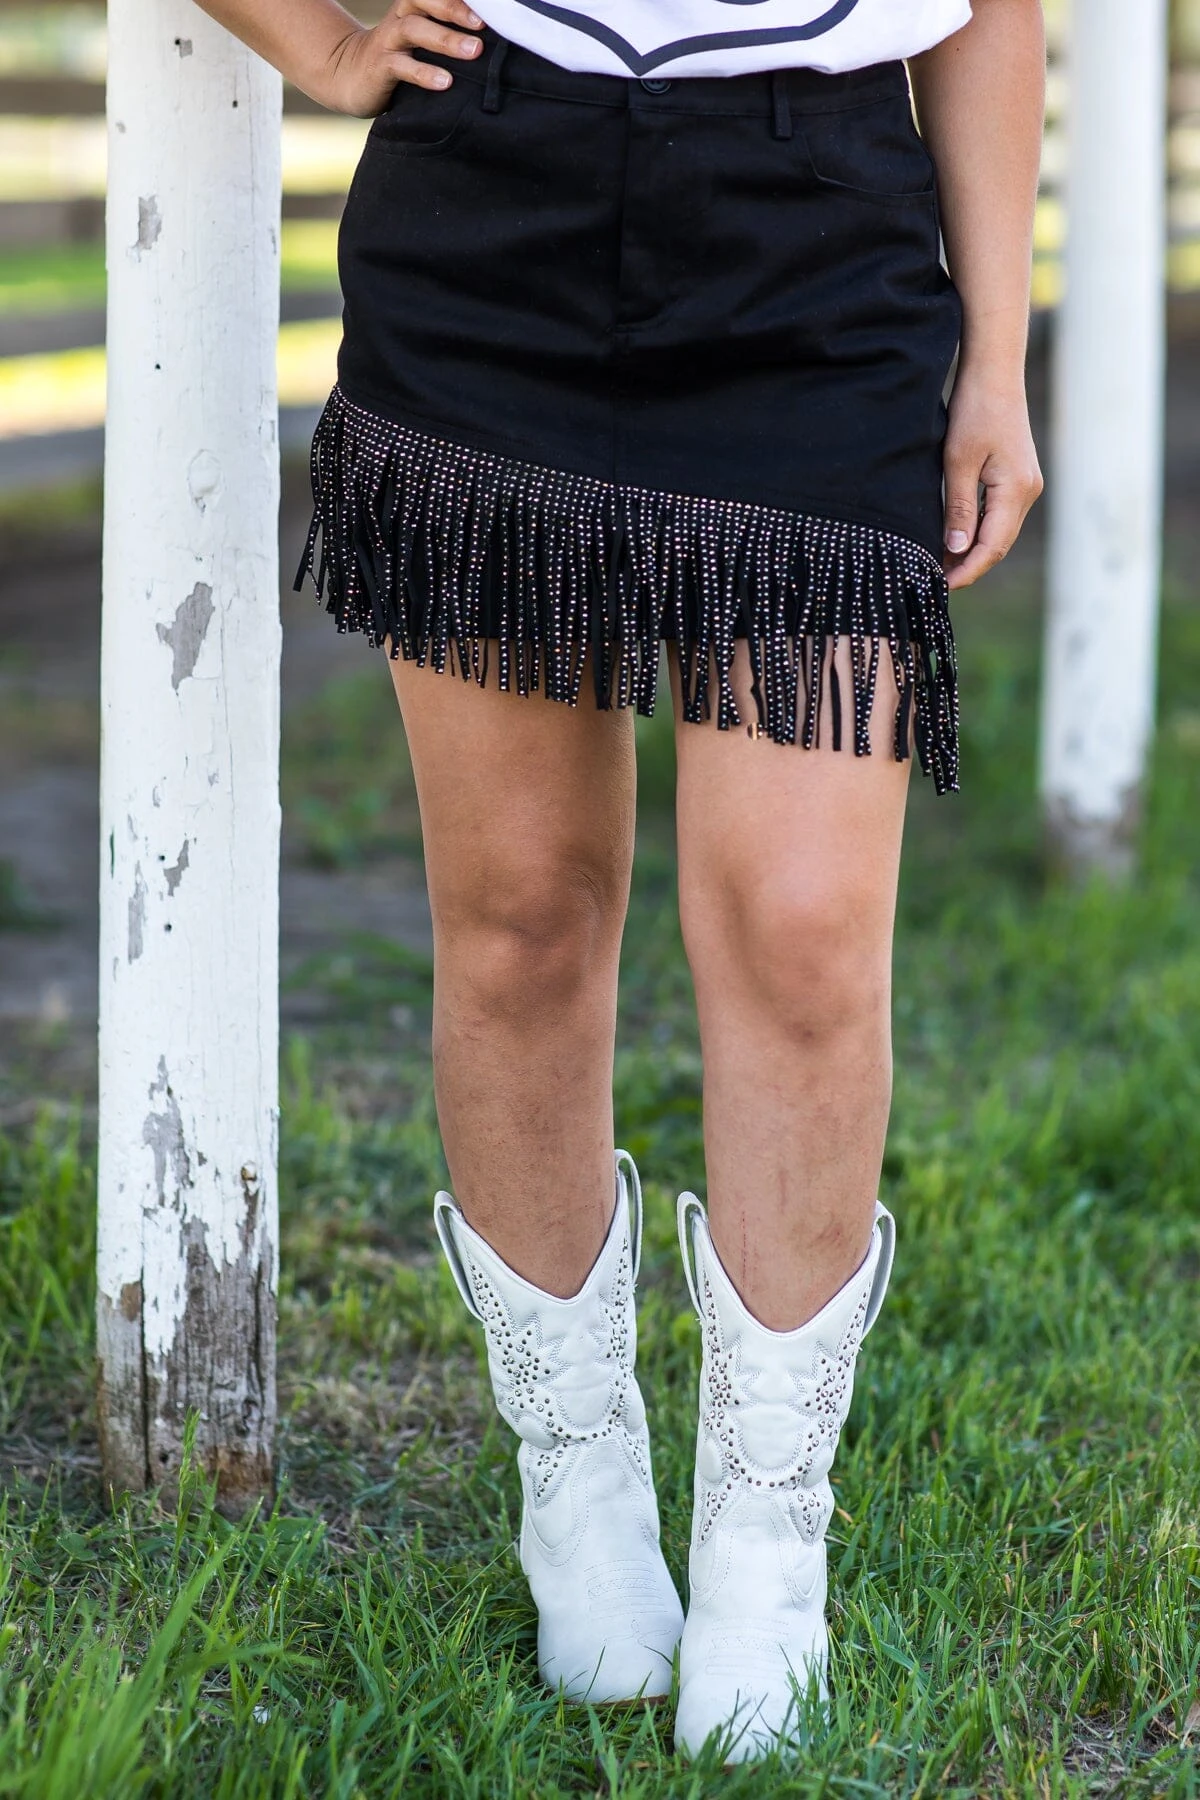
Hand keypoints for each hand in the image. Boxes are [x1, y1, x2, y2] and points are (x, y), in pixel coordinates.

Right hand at [321, 0, 485, 115]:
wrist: (349, 74)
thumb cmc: (399, 57)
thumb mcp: (423, 38)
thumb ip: (449, 33)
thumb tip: (491, 41)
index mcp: (415, 6)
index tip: (492, 6)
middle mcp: (402, 16)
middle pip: (427, 2)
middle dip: (457, 10)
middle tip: (484, 25)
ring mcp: (389, 40)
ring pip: (415, 30)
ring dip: (446, 39)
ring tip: (474, 51)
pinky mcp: (380, 67)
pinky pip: (401, 66)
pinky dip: (424, 73)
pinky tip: (445, 81)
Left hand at [941, 368, 1043, 589]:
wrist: (995, 375)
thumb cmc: (975, 411)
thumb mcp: (958, 461)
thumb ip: (959, 507)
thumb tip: (955, 550)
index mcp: (1016, 490)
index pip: (993, 547)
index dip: (968, 571)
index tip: (941, 587)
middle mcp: (1028, 491)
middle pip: (999, 545)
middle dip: (969, 566)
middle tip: (934, 583)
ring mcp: (1026, 486)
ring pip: (999, 533)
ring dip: (972, 552)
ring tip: (940, 566)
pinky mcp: (1018, 479)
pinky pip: (998, 517)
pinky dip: (977, 533)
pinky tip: (955, 540)